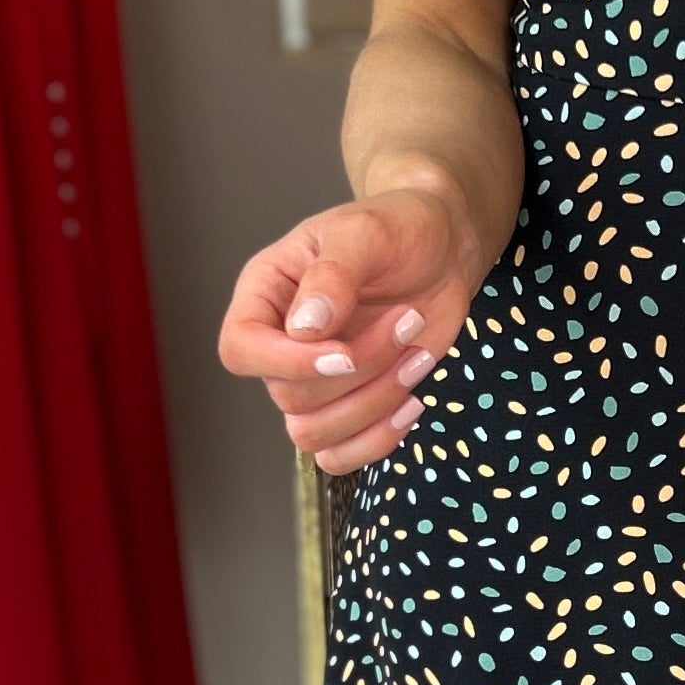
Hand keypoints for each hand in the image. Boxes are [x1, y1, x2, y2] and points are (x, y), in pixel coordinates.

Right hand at [219, 181, 483, 475]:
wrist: (443, 247)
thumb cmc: (397, 227)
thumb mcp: (365, 231)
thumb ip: (333, 274)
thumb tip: (304, 328)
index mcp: (266, 294)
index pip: (240, 350)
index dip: (287, 364)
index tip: (345, 353)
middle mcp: (280, 343)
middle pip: (289, 396)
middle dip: (360, 368)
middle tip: (411, 320)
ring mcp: (314, 380)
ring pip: (312, 434)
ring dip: (373, 406)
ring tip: (417, 357)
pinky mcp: (350, 405)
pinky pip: (339, 456)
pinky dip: (377, 442)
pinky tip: (413, 402)